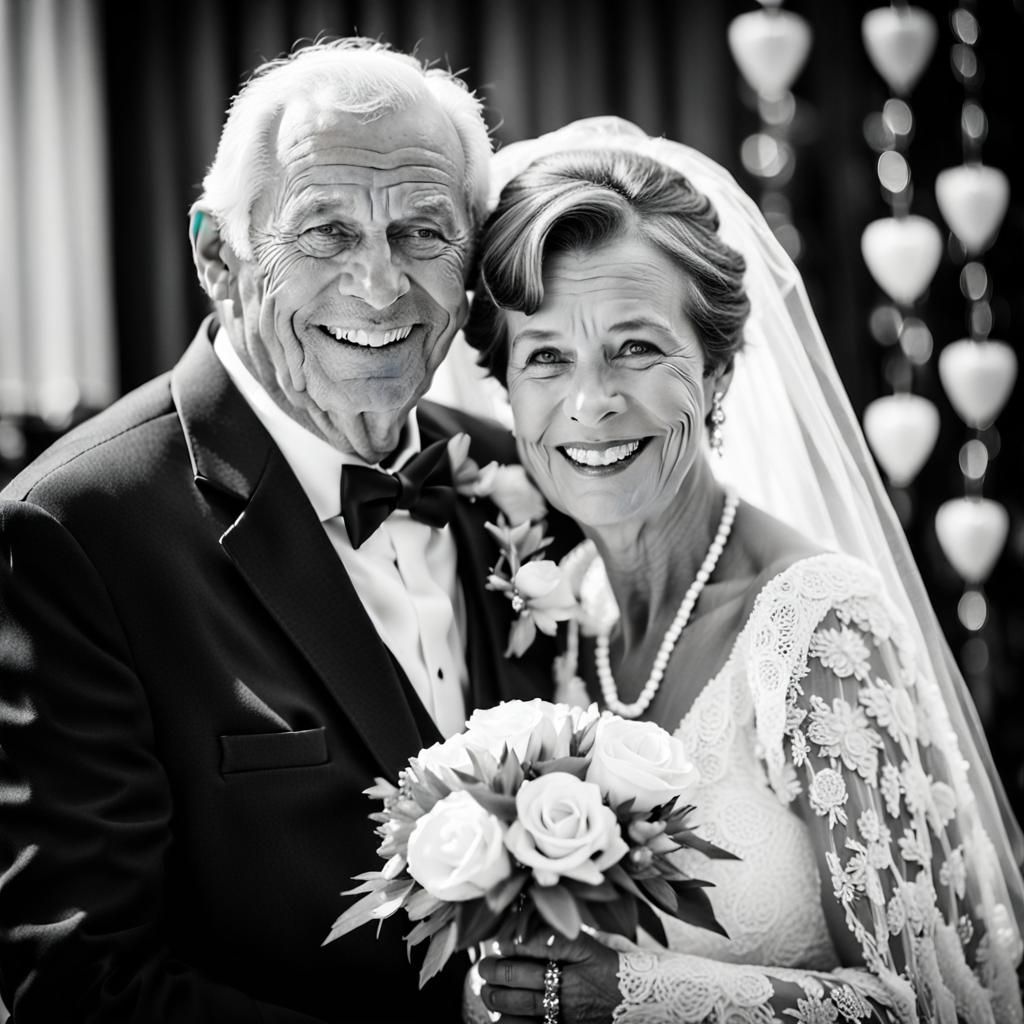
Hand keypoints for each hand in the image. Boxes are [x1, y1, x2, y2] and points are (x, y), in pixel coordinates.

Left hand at [477, 929, 619, 1023]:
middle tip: (484, 965)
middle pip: (529, 975)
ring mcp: (573, 1010)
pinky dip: (513, 1023)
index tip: (499, 939)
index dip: (517, 941)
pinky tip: (500, 1016)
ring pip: (527, 1004)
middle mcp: (579, 982)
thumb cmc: (614, 965)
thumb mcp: (599, 941)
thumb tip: (529, 918)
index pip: (544, 942)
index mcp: (586, 953)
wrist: (643, 1000)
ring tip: (487, 990)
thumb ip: (567, 933)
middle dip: (499, 970)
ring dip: (500, 997)